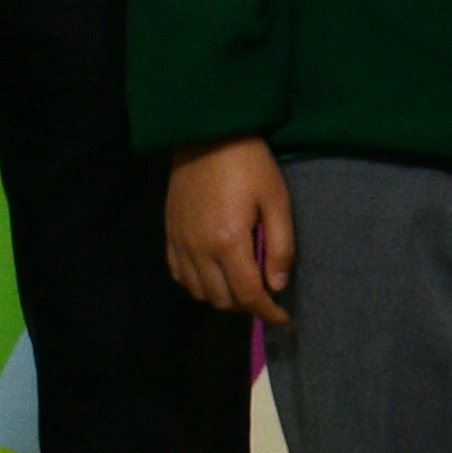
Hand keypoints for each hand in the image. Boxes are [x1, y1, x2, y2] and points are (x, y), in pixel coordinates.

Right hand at [163, 135, 293, 324]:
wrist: (208, 134)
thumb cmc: (250, 164)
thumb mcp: (277, 201)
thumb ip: (280, 247)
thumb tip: (277, 286)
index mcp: (228, 243)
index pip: (248, 294)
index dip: (267, 312)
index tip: (282, 318)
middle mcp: (199, 250)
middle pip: (221, 299)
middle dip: (247, 306)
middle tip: (266, 297)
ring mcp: (180, 243)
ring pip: (198, 292)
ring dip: (222, 297)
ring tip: (243, 286)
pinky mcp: (169, 234)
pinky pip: (179, 274)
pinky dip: (198, 284)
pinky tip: (214, 275)